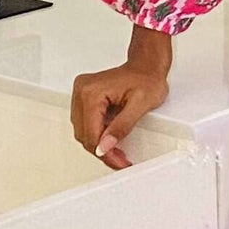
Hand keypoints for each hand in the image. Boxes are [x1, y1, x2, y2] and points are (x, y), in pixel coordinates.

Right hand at [71, 27, 172, 169]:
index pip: (91, 134)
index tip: (118, 163)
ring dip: (98, 143)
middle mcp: (82, 91)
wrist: (147, 65)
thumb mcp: (140, 106)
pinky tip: (110, 137)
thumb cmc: (147, 79)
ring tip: (117, 150)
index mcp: (92, 92)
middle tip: (120, 160)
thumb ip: (121, 127)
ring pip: (83, 131)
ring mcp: (81, 93)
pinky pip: (85, 122)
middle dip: (102, 150)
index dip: (105, 153)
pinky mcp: (84, 96)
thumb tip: (106, 146)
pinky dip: (97, 133)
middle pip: (84, 134)